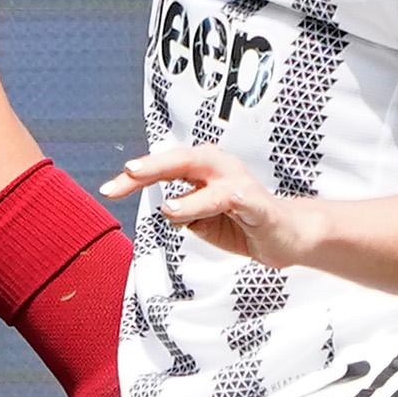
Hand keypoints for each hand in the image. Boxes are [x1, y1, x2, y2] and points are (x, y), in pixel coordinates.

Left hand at [104, 142, 318, 269]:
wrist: (289, 237)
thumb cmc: (244, 225)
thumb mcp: (204, 223)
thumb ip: (184, 214)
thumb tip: (166, 210)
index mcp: (203, 170)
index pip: (164, 168)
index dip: (135, 177)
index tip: (108, 189)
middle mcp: (218, 166)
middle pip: (178, 158)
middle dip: (149, 166)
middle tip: (124, 173)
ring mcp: (236, 181)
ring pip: (200, 173)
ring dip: (173, 182)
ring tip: (152, 195)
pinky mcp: (252, 200)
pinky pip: (222, 198)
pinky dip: (199, 203)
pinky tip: (180, 211)